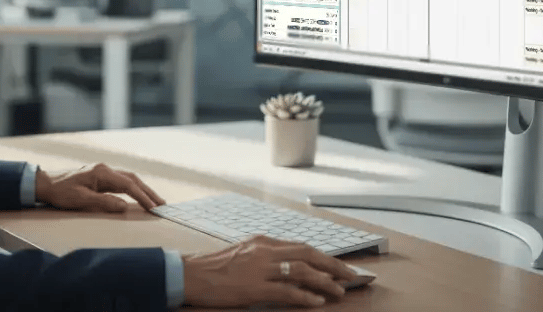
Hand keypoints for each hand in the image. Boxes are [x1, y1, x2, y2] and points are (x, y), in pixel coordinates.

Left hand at [37, 162, 165, 212]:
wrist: (45, 183)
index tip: (154, 207)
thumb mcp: (81, 200)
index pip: (128, 185)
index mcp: (102, 173)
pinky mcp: (99, 177)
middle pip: (133, 179)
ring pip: (128, 179)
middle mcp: (105, 169)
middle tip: (162, 204)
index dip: (142, 196)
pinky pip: (121, 182)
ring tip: (154, 201)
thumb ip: (104, 203)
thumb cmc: (61, 192)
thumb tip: (124, 207)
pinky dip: (132, 189)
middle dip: (148, 191)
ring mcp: (102, 172)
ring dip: (142, 189)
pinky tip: (137, 195)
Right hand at [182, 235, 358, 307]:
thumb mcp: (244, 253)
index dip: (325, 257)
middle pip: (308, 254)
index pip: (302, 246)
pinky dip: (305, 297)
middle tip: (351, 277)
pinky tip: (317, 302)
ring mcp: (260, 268)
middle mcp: (265, 250)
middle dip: (333, 266)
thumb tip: (292, 267)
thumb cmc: (215, 267)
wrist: (191, 274)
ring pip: (302, 271)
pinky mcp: (254, 287)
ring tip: (340, 291)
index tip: (340, 267)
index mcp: (263, 241)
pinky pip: (286, 291)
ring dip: (325, 282)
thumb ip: (267, 256)